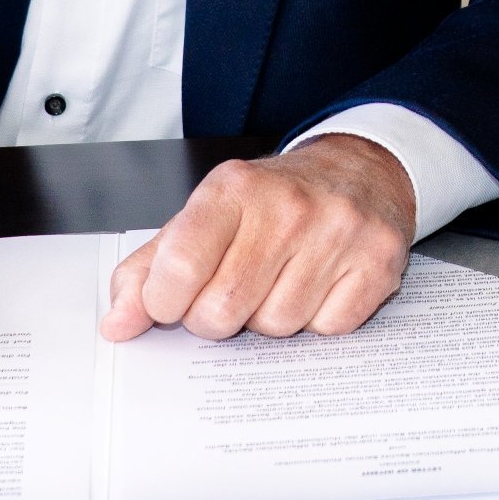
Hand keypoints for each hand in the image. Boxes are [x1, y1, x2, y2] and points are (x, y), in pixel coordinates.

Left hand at [100, 134, 415, 342]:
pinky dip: (318, 319)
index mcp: (233, 187)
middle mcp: (288, 205)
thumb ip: (149, 270)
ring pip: (278, 326)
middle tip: (232, 289)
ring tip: (280, 279)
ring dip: (270, 317)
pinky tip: (319, 284)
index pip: (179, 270)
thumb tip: (119, 324)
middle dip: (218, 316)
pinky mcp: (379, 260)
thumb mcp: (203, 218)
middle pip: (224, 310)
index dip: (166, 303)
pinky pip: (328, 329)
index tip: (173, 299)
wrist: (359, 170)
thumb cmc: (272, 202)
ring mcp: (339, 231)